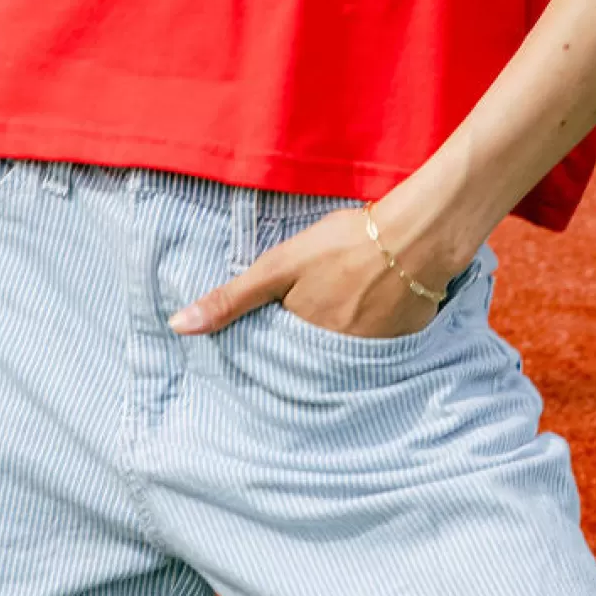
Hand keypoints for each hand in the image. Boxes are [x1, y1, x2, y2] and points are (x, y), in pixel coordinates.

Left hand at [168, 204, 449, 339]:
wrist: (416, 238)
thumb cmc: (344, 244)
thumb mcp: (278, 266)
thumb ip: (230, 299)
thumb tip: (178, 327)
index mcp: (300, 340)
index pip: (275, 351)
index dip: (271, 336)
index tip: (272, 323)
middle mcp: (334, 358)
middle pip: (309, 356)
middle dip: (304, 342)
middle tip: (313, 308)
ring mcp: (369, 354)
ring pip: (341, 353)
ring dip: (337, 336)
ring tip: (342, 307)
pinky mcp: (399, 344)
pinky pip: (374, 349)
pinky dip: (369, 333)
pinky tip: (371, 309)